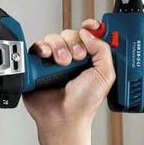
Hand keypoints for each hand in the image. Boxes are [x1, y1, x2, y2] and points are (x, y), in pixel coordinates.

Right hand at [22, 19, 115, 139]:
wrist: (63, 118)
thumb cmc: (84, 104)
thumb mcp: (105, 75)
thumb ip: (103, 50)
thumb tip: (90, 33)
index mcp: (89, 59)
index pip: (89, 34)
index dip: (90, 27)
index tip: (91, 26)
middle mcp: (72, 57)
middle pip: (70, 33)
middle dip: (74, 43)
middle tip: (77, 58)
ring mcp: (54, 61)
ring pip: (54, 38)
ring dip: (59, 48)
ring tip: (62, 64)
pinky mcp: (38, 65)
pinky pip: (38, 46)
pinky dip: (42, 49)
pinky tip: (47, 58)